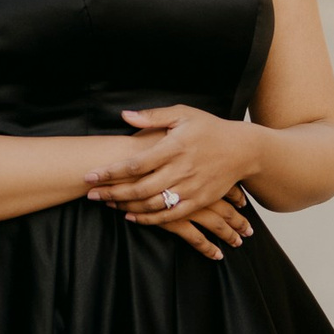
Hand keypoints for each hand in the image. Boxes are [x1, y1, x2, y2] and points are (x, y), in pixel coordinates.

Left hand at [85, 106, 259, 261]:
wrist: (243, 149)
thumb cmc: (210, 129)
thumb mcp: (183, 114)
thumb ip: (153, 116)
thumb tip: (124, 115)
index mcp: (174, 146)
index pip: (136, 163)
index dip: (111, 172)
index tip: (90, 176)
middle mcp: (181, 169)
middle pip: (140, 187)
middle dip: (112, 192)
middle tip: (91, 194)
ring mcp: (191, 188)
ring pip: (153, 204)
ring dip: (126, 206)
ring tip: (107, 203)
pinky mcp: (200, 200)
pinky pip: (171, 215)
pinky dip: (150, 219)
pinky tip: (132, 216)